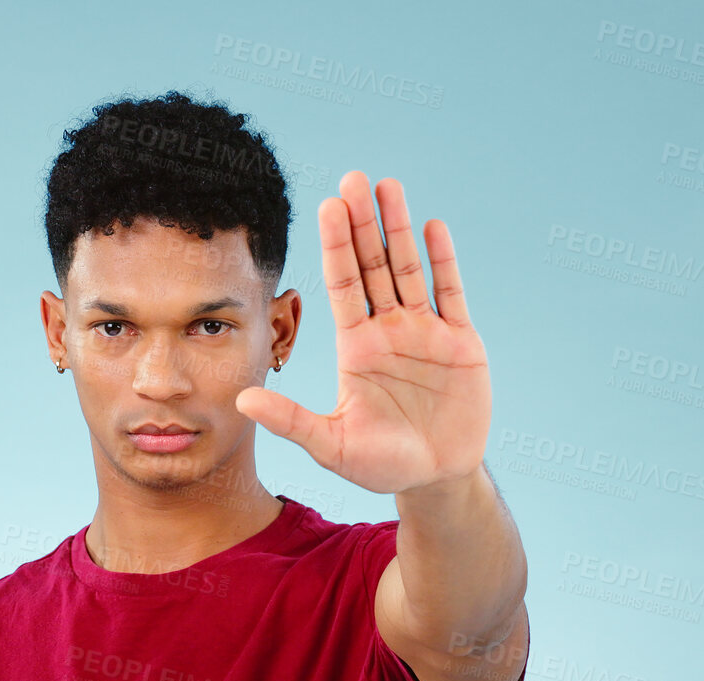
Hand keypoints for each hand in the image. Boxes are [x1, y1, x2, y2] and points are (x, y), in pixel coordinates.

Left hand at [235, 170, 489, 494]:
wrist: (436, 478)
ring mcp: (425, 332)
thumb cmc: (380, 464)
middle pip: (373, 265)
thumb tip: (242, 399)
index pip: (342, 285)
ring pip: (409, 269)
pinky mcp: (461, 342)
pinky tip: (432, 226)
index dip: (335, 246)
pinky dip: (443, 261)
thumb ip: (291, 420)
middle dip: (363, 223)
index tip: (326, 206)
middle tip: (352, 178)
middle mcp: (388, 330)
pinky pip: (451, 294)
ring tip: (388, 186)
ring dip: (400, 228)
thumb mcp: (331, 445)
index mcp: (356, 347)